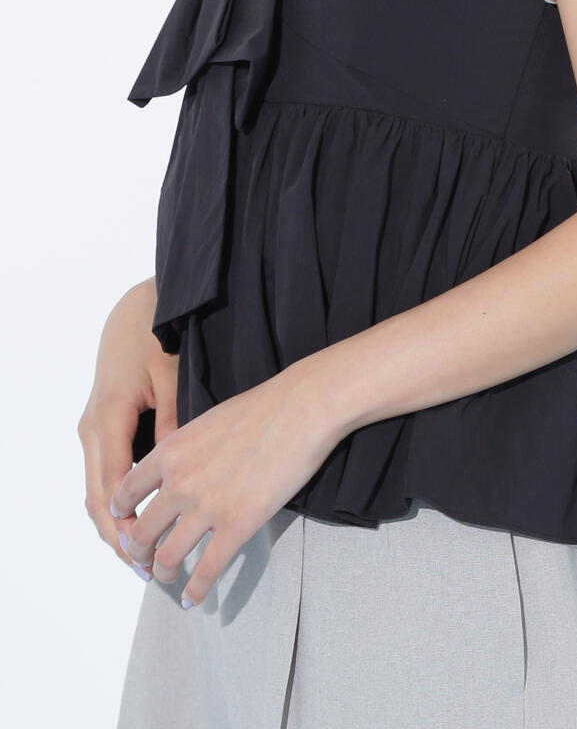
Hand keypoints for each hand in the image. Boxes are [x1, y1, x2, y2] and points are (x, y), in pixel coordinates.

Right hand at [78, 277, 177, 582]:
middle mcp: (92, 432)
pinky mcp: (100, 429)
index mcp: (108, 421)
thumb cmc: (156, 341)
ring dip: (114, 526)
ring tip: (140, 560)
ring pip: (97, 492)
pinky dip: (114, 504)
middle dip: (118, 538)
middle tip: (146, 571)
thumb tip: (178, 475)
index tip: (145, 556)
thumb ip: (174, 426)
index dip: (126, 527)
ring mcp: (92, 431)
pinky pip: (103, 476)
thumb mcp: (172, 379)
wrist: (134, 312)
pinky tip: (135, 524)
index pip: (113, 489)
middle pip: (99, 500)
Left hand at [109, 367, 337, 606]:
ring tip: (168, 578)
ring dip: (163, 574)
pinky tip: (194, 598)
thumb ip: (187, 448)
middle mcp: (179, 483)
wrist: (302, 408)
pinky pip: (207, 570)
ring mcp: (207, 507)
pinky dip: (196, 591)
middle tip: (145, 559)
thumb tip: (184, 466)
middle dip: (139, 553)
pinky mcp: (238, 525)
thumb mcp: (208, 420)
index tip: (129, 526)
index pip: (126, 493)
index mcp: (170, 452)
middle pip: (141, 533)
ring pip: (167, 557)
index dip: (123, 516)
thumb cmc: (264, 406)